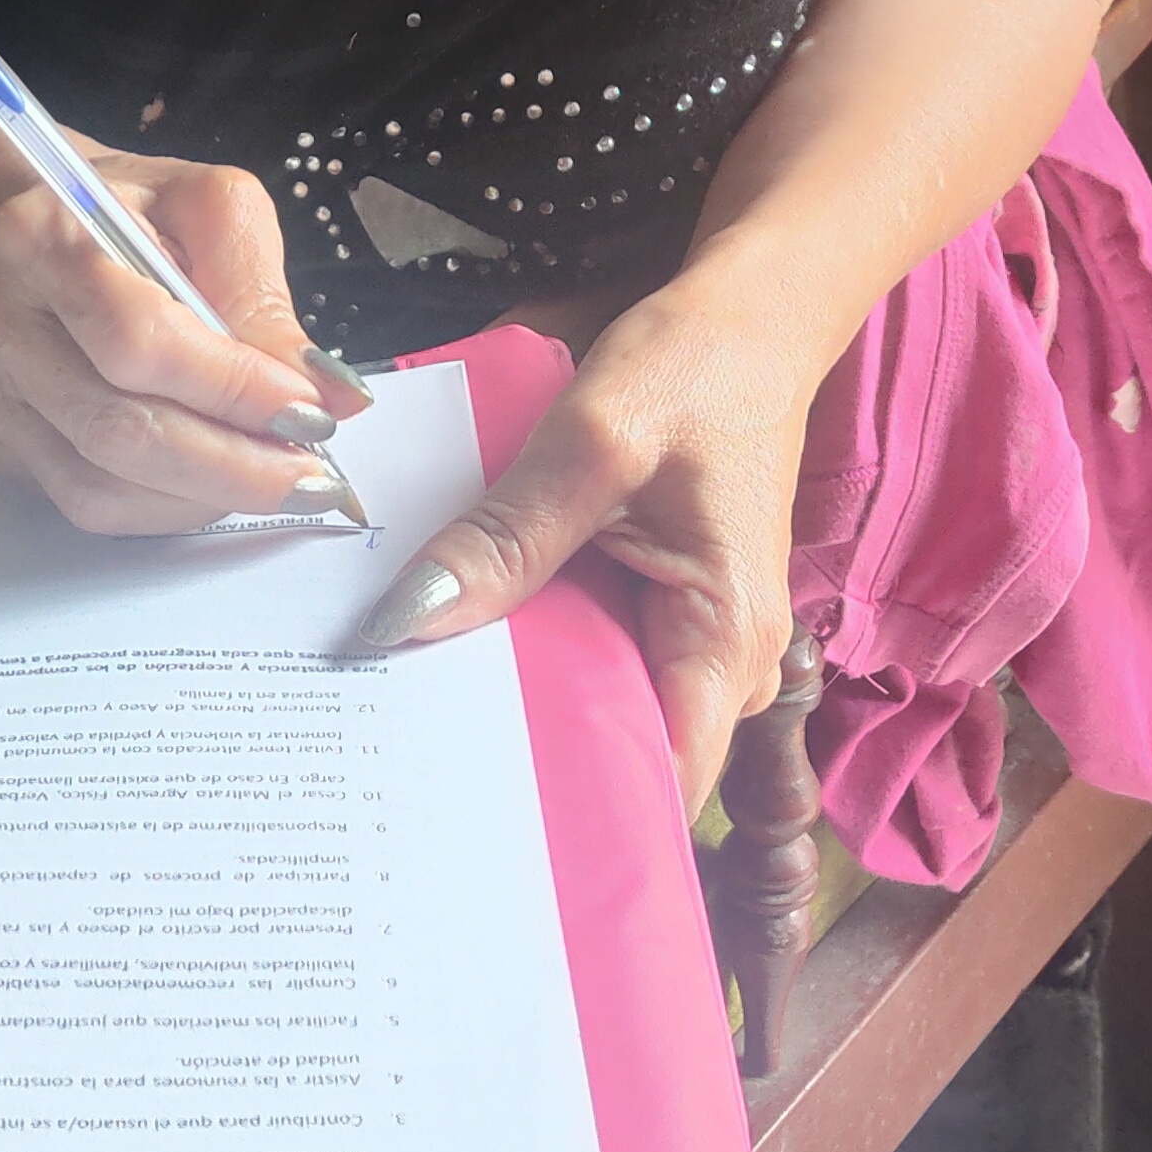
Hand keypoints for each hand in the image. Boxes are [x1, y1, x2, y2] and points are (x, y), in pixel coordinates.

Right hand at [0, 143, 368, 533]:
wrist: (49, 231)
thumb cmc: (136, 213)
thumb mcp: (212, 211)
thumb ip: (262, 297)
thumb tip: (327, 392)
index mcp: (40, 236)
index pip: (138, 339)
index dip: (232, 387)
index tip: (311, 412)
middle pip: (118, 428)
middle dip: (233, 465)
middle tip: (313, 475)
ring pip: (101, 484)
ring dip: (205, 494)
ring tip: (274, 477)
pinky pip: (86, 501)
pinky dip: (167, 506)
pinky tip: (214, 480)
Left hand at [355, 245, 816, 811]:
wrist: (748, 316)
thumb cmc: (694, 368)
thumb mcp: (590, 443)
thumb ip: (504, 538)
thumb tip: (403, 625)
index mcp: (724, 638)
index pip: (661, 781)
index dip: (578, 822)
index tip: (474, 835)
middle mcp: (721, 659)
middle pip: (623, 755)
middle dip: (526, 770)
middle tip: (409, 777)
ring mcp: (693, 633)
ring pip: (600, 705)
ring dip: (522, 707)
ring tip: (413, 720)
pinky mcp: (662, 603)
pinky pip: (594, 654)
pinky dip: (533, 653)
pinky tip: (459, 647)